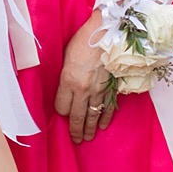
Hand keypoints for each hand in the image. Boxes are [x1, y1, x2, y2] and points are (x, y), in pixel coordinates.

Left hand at [54, 16, 117, 144]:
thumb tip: (64, 85)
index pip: (61, 107)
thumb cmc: (85, 39)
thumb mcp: (67, 55)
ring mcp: (99, 91)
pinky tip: (102, 126)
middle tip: (75, 139)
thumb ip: (65, 74)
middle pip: (77, 117)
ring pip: (93, 116)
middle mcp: (82, 90)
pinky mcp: (112, 89)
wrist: (110, 32)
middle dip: (75, 130)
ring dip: (89, 129)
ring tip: (87, 138)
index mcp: (68, 80)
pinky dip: (105, 118)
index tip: (62, 113)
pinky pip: (108, 109)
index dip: (61, 112)